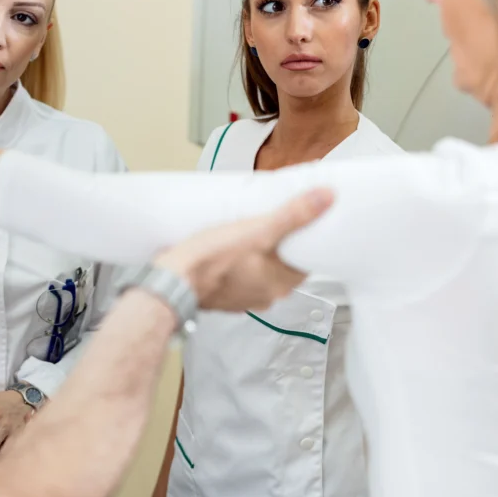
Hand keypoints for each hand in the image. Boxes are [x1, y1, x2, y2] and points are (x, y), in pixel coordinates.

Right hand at [153, 188, 333, 311]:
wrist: (172, 281)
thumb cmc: (210, 260)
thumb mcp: (257, 230)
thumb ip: (293, 215)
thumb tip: (325, 199)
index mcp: (279, 283)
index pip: (305, 260)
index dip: (305, 240)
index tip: (302, 224)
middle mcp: (265, 295)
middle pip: (283, 264)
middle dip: (279, 244)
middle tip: (272, 221)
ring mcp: (243, 297)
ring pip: (259, 270)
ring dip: (256, 253)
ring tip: (248, 231)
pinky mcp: (222, 294)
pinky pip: (238, 276)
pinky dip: (236, 263)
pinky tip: (226, 248)